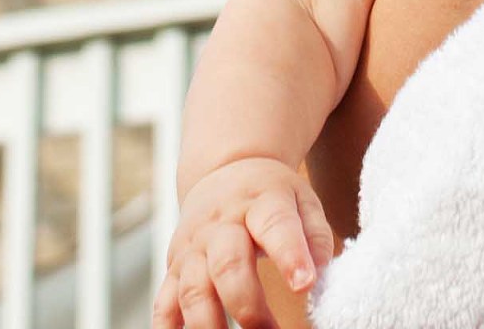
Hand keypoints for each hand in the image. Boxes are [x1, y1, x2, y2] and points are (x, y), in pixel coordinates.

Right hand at [153, 158, 333, 328]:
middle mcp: (221, 224)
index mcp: (260, 201)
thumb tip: (320, 272)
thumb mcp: (301, 199)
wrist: (225, 170)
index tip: (305, 284)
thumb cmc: (269, 195)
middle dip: (248, 306)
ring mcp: (192, 248)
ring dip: (211, 327)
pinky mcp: (173, 269)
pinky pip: (163, 305)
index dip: (290, 255)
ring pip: (193, 291)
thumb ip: (315, 235)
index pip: (274, 225)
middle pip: (228, 264)